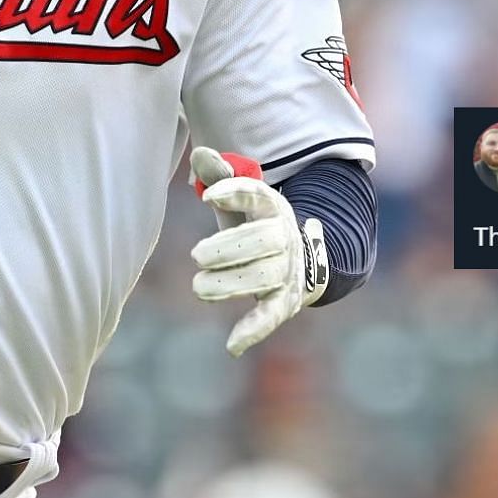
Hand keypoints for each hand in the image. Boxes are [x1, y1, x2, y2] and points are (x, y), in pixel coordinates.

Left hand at [188, 146, 328, 356]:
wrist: (301, 259)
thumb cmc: (253, 225)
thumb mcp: (239, 202)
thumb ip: (219, 176)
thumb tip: (200, 153)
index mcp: (271, 207)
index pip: (257, 195)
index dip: (235, 193)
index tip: (210, 196)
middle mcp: (284, 237)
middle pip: (263, 241)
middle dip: (229, 248)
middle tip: (196, 255)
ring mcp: (287, 270)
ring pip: (264, 277)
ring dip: (231, 284)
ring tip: (198, 287)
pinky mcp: (285, 301)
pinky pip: (272, 316)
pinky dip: (254, 330)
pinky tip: (232, 345)